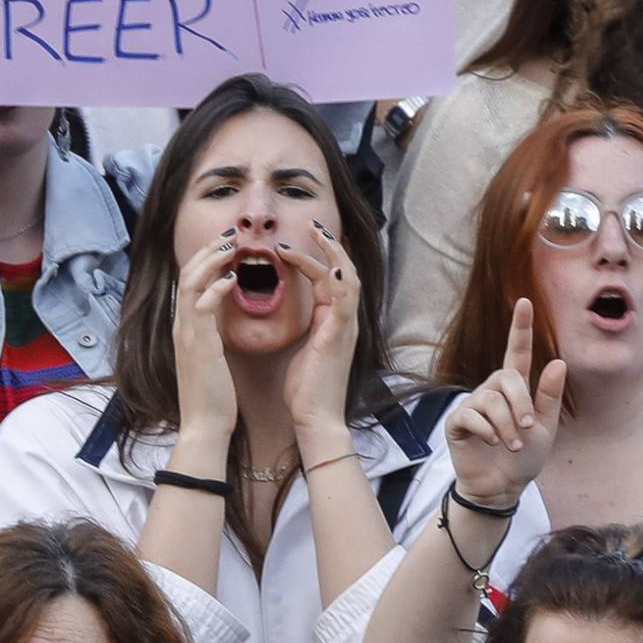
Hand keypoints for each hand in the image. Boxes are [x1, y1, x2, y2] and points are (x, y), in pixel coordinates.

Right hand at [172, 233, 240, 444]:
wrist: (204, 427)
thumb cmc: (212, 397)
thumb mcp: (209, 358)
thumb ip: (210, 334)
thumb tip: (220, 316)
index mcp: (185, 328)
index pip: (189, 282)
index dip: (205, 260)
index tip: (225, 245)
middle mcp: (181, 326)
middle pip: (186, 274)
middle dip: (207, 251)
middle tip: (230, 235)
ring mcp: (187, 335)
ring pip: (190, 284)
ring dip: (211, 261)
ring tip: (231, 246)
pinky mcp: (198, 345)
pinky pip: (202, 307)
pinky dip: (215, 289)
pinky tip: (231, 279)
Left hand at [277, 222, 360, 442]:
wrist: (315, 418)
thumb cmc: (306, 389)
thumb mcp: (303, 349)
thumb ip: (305, 327)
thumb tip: (294, 311)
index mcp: (334, 321)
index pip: (329, 279)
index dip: (314, 258)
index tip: (294, 242)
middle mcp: (344, 321)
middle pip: (345, 271)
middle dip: (331, 246)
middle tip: (314, 224)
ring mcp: (345, 328)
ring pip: (348, 280)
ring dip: (333, 255)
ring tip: (318, 234)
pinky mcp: (338, 338)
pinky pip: (345, 303)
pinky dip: (340, 283)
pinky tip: (330, 266)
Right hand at [446, 298, 563, 509]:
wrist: (502, 488)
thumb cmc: (524, 457)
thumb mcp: (545, 428)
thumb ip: (549, 396)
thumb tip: (557, 361)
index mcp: (514, 389)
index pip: (516, 352)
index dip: (520, 327)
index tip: (525, 301)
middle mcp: (491, 390)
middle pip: (506, 378)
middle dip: (521, 403)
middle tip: (527, 429)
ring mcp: (472, 405)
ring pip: (491, 401)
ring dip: (507, 426)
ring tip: (512, 445)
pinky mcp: (457, 422)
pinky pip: (471, 416)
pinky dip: (487, 431)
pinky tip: (491, 443)